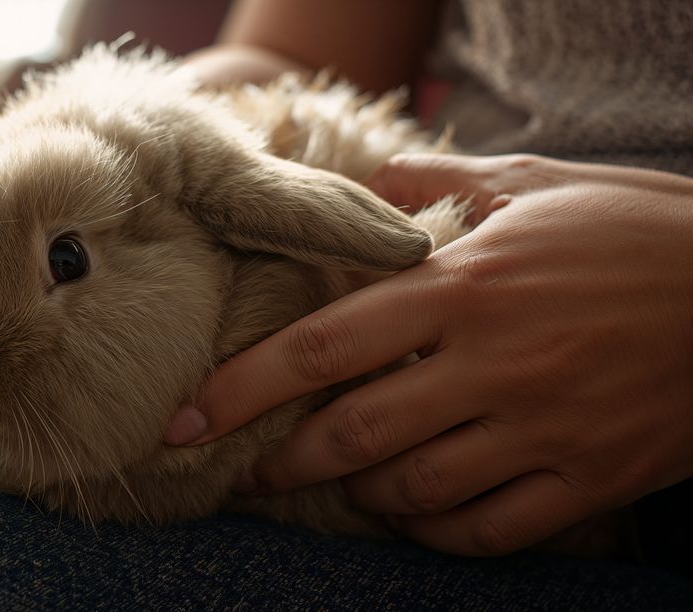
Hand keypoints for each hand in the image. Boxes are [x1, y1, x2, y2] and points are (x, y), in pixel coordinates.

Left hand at [164, 153, 692, 555]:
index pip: (325, 342)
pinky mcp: (590, 476)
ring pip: (415, 488)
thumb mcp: (533, 183)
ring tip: (339, 483)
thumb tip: (352, 186)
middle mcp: (494, 362)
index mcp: (466, 285)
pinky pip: (490, 529)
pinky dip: (436, 533)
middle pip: (355, 431)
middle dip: (285, 459)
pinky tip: (415, 515)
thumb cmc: (635, 229)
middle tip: (252, 469)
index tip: (189, 415)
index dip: (244, 386)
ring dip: (360, 494)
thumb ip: (431, 187)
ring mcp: (543, 427)